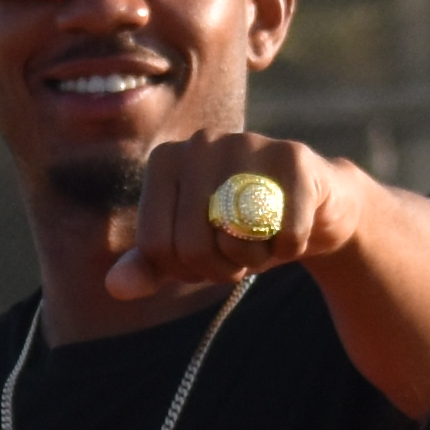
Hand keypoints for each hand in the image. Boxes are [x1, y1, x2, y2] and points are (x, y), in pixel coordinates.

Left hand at [94, 128, 367, 300]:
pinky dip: (291, 248)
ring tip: (263, 235)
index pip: (155, 246)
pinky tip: (292, 226)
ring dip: (254, 259)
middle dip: (220, 269)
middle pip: (192, 246)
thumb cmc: (240, 228)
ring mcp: (248, 143)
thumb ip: (147, 266)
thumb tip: (115, 287)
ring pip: (235, 240)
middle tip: (239, 252)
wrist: (314, 206)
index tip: (207, 254)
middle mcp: (201, 142)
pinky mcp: (293, 157)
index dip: (184, 270)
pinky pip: (283, 235)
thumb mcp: (188, 250)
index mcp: (165, 160)